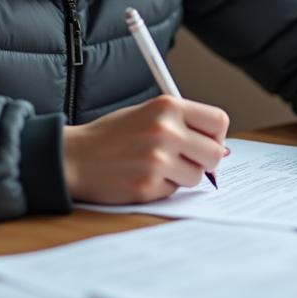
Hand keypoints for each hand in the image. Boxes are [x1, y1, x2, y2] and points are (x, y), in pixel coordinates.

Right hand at [62, 95, 228, 203]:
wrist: (73, 156)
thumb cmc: (111, 135)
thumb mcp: (148, 113)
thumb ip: (184, 124)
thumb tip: (222, 149)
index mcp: (168, 106)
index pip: (219, 121)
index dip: (216, 135)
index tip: (205, 142)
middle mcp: (166, 130)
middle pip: (215, 153)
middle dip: (205, 161)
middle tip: (185, 160)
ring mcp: (157, 159)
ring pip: (197, 176)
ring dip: (182, 176)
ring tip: (156, 167)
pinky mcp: (147, 186)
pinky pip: (174, 191)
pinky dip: (163, 188)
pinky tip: (142, 177)